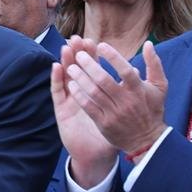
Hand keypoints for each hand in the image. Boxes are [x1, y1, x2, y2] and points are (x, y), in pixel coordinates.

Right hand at [52, 38, 116, 186]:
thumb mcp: (127, 110)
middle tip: (77, 38)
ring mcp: (70, 100)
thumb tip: (135, 70)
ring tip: (66, 47)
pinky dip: (56, 79)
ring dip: (66, 60)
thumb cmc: (115, 132)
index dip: (92, 54)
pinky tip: (56, 67)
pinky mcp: (62, 110)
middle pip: (78, 67)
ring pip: (66, 76)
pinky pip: (58, 92)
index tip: (94, 41)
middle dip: (78, 53)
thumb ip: (130, 91)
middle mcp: (82, 92)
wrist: (100, 153)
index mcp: (98, 90)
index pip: (94, 67)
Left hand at [62, 40, 168, 158]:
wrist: (147, 141)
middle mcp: (126, 101)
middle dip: (89, 65)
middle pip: (104, 80)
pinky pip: (88, 107)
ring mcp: (114, 113)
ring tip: (71, 67)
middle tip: (79, 54)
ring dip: (80, 78)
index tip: (100, 45)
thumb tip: (148, 43)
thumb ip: (154, 64)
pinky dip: (79, 94)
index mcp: (139, 90)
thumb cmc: (152, 109)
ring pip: (93, 92)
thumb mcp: (160, 87)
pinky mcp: (104, 123)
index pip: (125, 70)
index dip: (112, 57)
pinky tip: (71, 84)